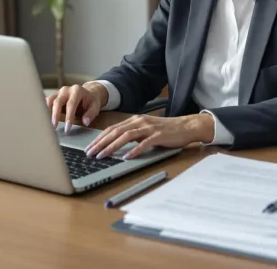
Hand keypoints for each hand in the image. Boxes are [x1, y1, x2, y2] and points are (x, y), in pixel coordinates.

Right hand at [46, 82, 107, 132]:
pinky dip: (44, 110)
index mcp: (77, 91)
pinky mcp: (54, 97)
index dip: (68, 117)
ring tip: (46, 124)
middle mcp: (66, 90)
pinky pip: (46, 102)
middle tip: (54, 127)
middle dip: (55, 115)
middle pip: (57, 102)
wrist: (88, 93)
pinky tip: (43, 119)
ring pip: (49, 101)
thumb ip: (90, 114)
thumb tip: (85, 122)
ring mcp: (58, 92)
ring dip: (47, 112)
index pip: (71, 104)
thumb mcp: (95, 107)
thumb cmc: (91, 101)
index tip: (67, 128)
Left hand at [85, 113, 214, 159]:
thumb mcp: (145, 130)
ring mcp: (149, 128)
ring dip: (112, 146)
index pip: (112, 129)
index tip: (89, 148)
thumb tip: (116, 145)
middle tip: (90, 153)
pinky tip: (126, 157)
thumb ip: (133, 135)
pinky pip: (144, 143)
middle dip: (101, 143)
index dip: (99, 138)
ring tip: (103, 156)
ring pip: (126, 136)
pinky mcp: (158, 136)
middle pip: (115, 132)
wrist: (186, 127)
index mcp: (134, 120)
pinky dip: (134, 150)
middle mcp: (139, 122)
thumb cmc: (165, 131)